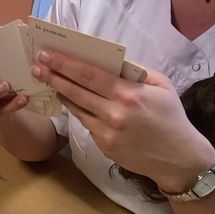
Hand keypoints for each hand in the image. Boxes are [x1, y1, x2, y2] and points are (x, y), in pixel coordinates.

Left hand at [30, 49, 214, 192]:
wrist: (177, 158)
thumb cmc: (172, 118)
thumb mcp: (162, 86)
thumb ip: (137, 72)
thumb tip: (112, 62)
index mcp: (129, 94)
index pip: (89, 74)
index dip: (66, 64)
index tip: (48, 55)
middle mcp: (114, 113)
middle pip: (76, 91)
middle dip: (54, 77)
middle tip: (37, 67)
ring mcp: (106, 132)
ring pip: (76, 109)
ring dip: (61, 94)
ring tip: (49, 82)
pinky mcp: (104, 146)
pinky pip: (86, 124)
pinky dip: (78, 111)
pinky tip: (70, 101)